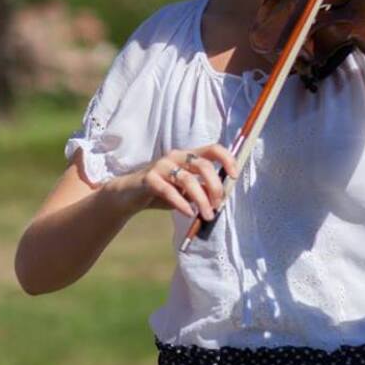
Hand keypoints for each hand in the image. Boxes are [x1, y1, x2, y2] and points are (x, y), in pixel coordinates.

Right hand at [106, 144, 238, 220]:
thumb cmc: (162, 193)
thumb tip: (221, 197)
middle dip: (215, 187)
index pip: (213, 149)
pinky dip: (182, 203)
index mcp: (188, 155)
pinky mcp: (149, 178)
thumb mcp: (186, 191)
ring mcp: (162, 165)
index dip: (227, 159)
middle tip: (218, 205)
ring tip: (207, 215)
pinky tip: (189, 213)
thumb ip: (202, 189)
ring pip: (188, 180)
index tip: (235, 176)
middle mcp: (176, 156)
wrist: (129, 196)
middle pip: (204, 165)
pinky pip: (169, 190)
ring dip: (202, 200)